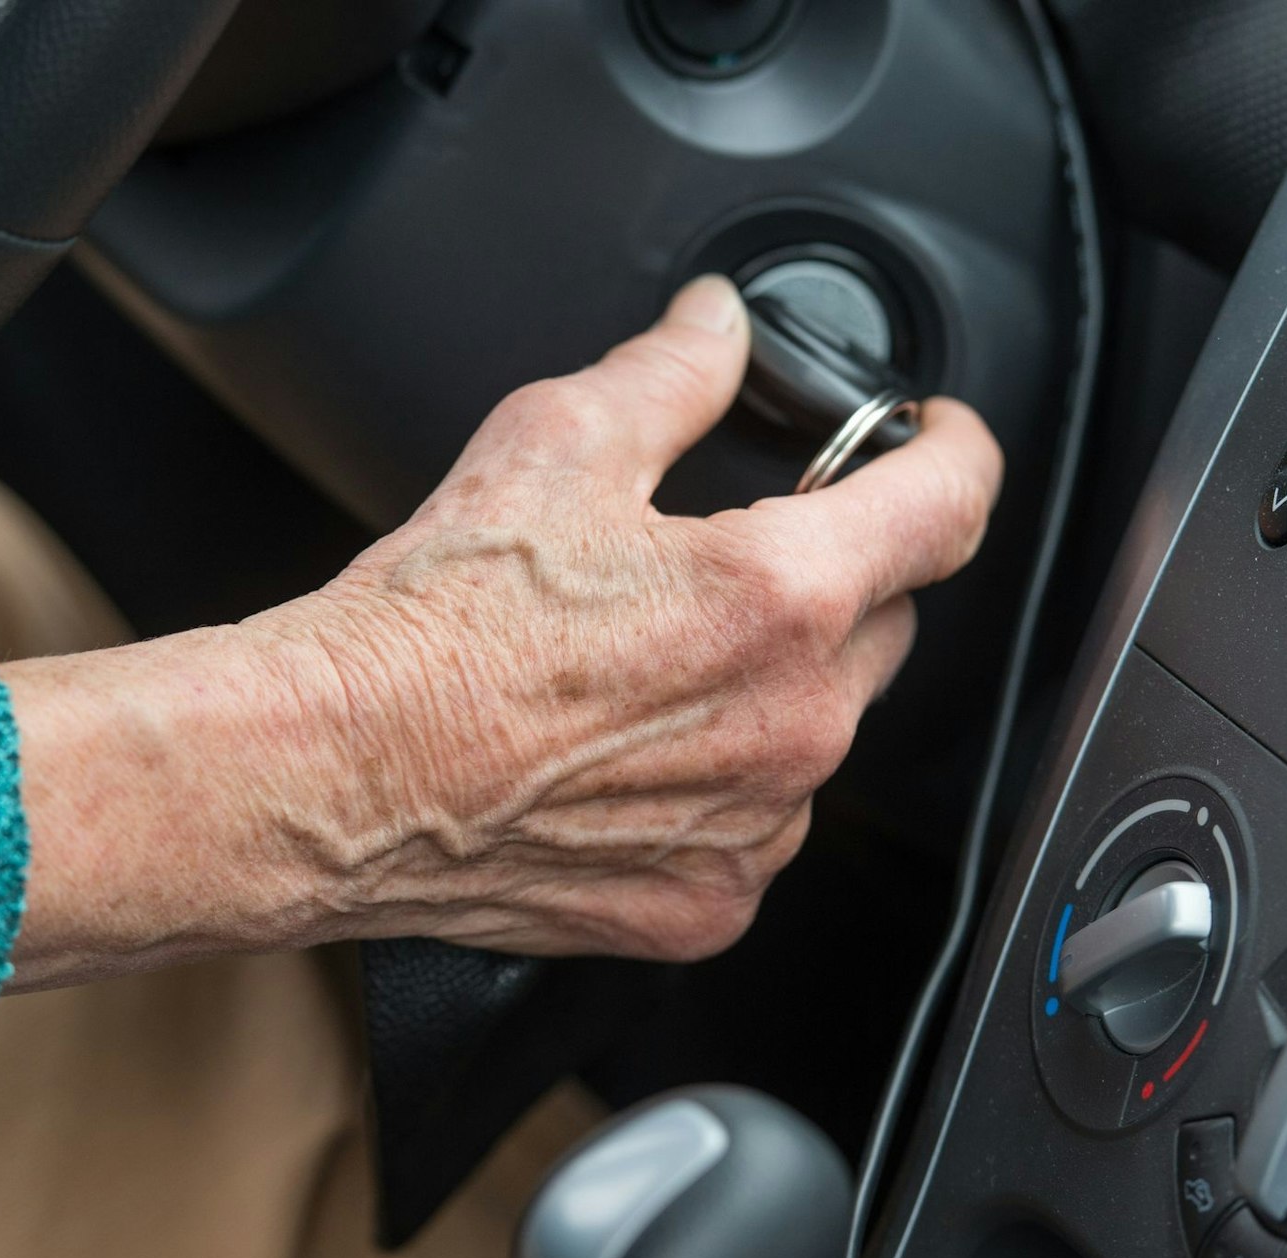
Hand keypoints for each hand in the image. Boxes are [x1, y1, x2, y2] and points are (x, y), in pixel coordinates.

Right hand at [2, 277, 1000, 987]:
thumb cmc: (427, 631)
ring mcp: (757, 829)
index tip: (936, 443)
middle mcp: (792, 723)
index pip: (947, 507)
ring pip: (824, 730)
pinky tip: (629, 758)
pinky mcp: (709, 902)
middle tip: (719, 564)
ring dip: (776, 689)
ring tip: (646, 671)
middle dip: (832, 578)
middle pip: (884, 622)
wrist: (332, 776)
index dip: (954, 453)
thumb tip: (719, 326)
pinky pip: (763, 826)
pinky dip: (725, 787)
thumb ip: (673, 372)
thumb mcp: (554, 446)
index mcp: (776, 595)